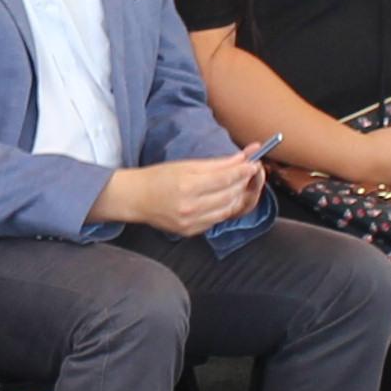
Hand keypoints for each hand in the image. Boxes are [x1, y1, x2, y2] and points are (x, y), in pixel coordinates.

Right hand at [93, 150, 266, 237]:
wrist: (136, 199)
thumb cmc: (159, 178)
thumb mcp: (186, 165)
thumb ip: (216, 164)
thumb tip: (242, 158)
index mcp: (187, 187)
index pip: (226, 179)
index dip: (243, 171)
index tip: (254, 163)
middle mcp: (190, 208)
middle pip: (230, 195)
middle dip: (243, 182)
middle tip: (249, 171)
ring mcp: (191, 223)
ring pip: (227, 209)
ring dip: (237, 195)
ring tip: (237, 183)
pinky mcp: (191, 232)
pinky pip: (217, 219)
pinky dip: (225, 207)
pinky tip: (223, 197)